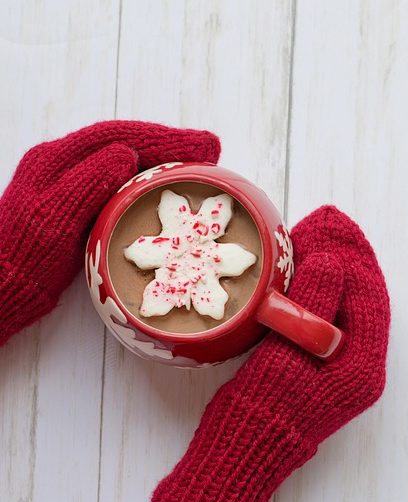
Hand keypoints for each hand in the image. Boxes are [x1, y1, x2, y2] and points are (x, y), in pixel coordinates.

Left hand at [0, 120, 220, 344]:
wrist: (8, 283)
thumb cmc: (28, 253)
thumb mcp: (57, 214)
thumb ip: (89, 180)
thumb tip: (127, 152)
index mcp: (59, 158)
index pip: (121, 137)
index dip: (165, 138)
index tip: (202, 145)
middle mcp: (67, 162)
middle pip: (127, 141)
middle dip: (171, 143)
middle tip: (211, 149)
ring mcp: (76, 182)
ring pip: (127, 159)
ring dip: (164, 157)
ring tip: (199, 162)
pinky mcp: (83, 203)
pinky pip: (123, 180)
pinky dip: (151, 177)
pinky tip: (168, 184)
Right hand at [152, 205, 390, 501]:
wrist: (239, 458)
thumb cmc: (259, 414)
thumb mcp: (285, 359)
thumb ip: (312, 309)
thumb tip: (332, 261)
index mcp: (362, 368)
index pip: (370, 298)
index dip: (352, 257)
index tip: (332, 225)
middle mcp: (360, 368)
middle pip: (363, 300)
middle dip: (347, 258)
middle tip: (327, 221)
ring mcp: (342, 369)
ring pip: (347, 308)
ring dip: (334, 272)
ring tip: (316, 236)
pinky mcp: (321, 369)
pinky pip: (330, 319)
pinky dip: (320, 292)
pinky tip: (304, 271)